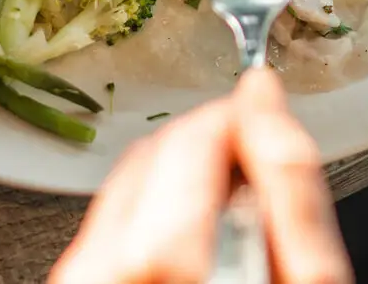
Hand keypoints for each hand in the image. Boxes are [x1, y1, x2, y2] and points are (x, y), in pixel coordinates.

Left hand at [52, 68, 352, 283]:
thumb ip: (289, 186)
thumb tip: (265, 101)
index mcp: (162, 264)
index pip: (197, 137)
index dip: (245, 116)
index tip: (270, 116)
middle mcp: (102, 272)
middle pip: (157, 152)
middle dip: (213, 146)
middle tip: (259, 177)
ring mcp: (78, 283)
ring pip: (129, 182)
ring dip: (183, 179)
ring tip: (231, 224)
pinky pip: (109, 224)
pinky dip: (155, 218)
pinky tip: (193, 252)